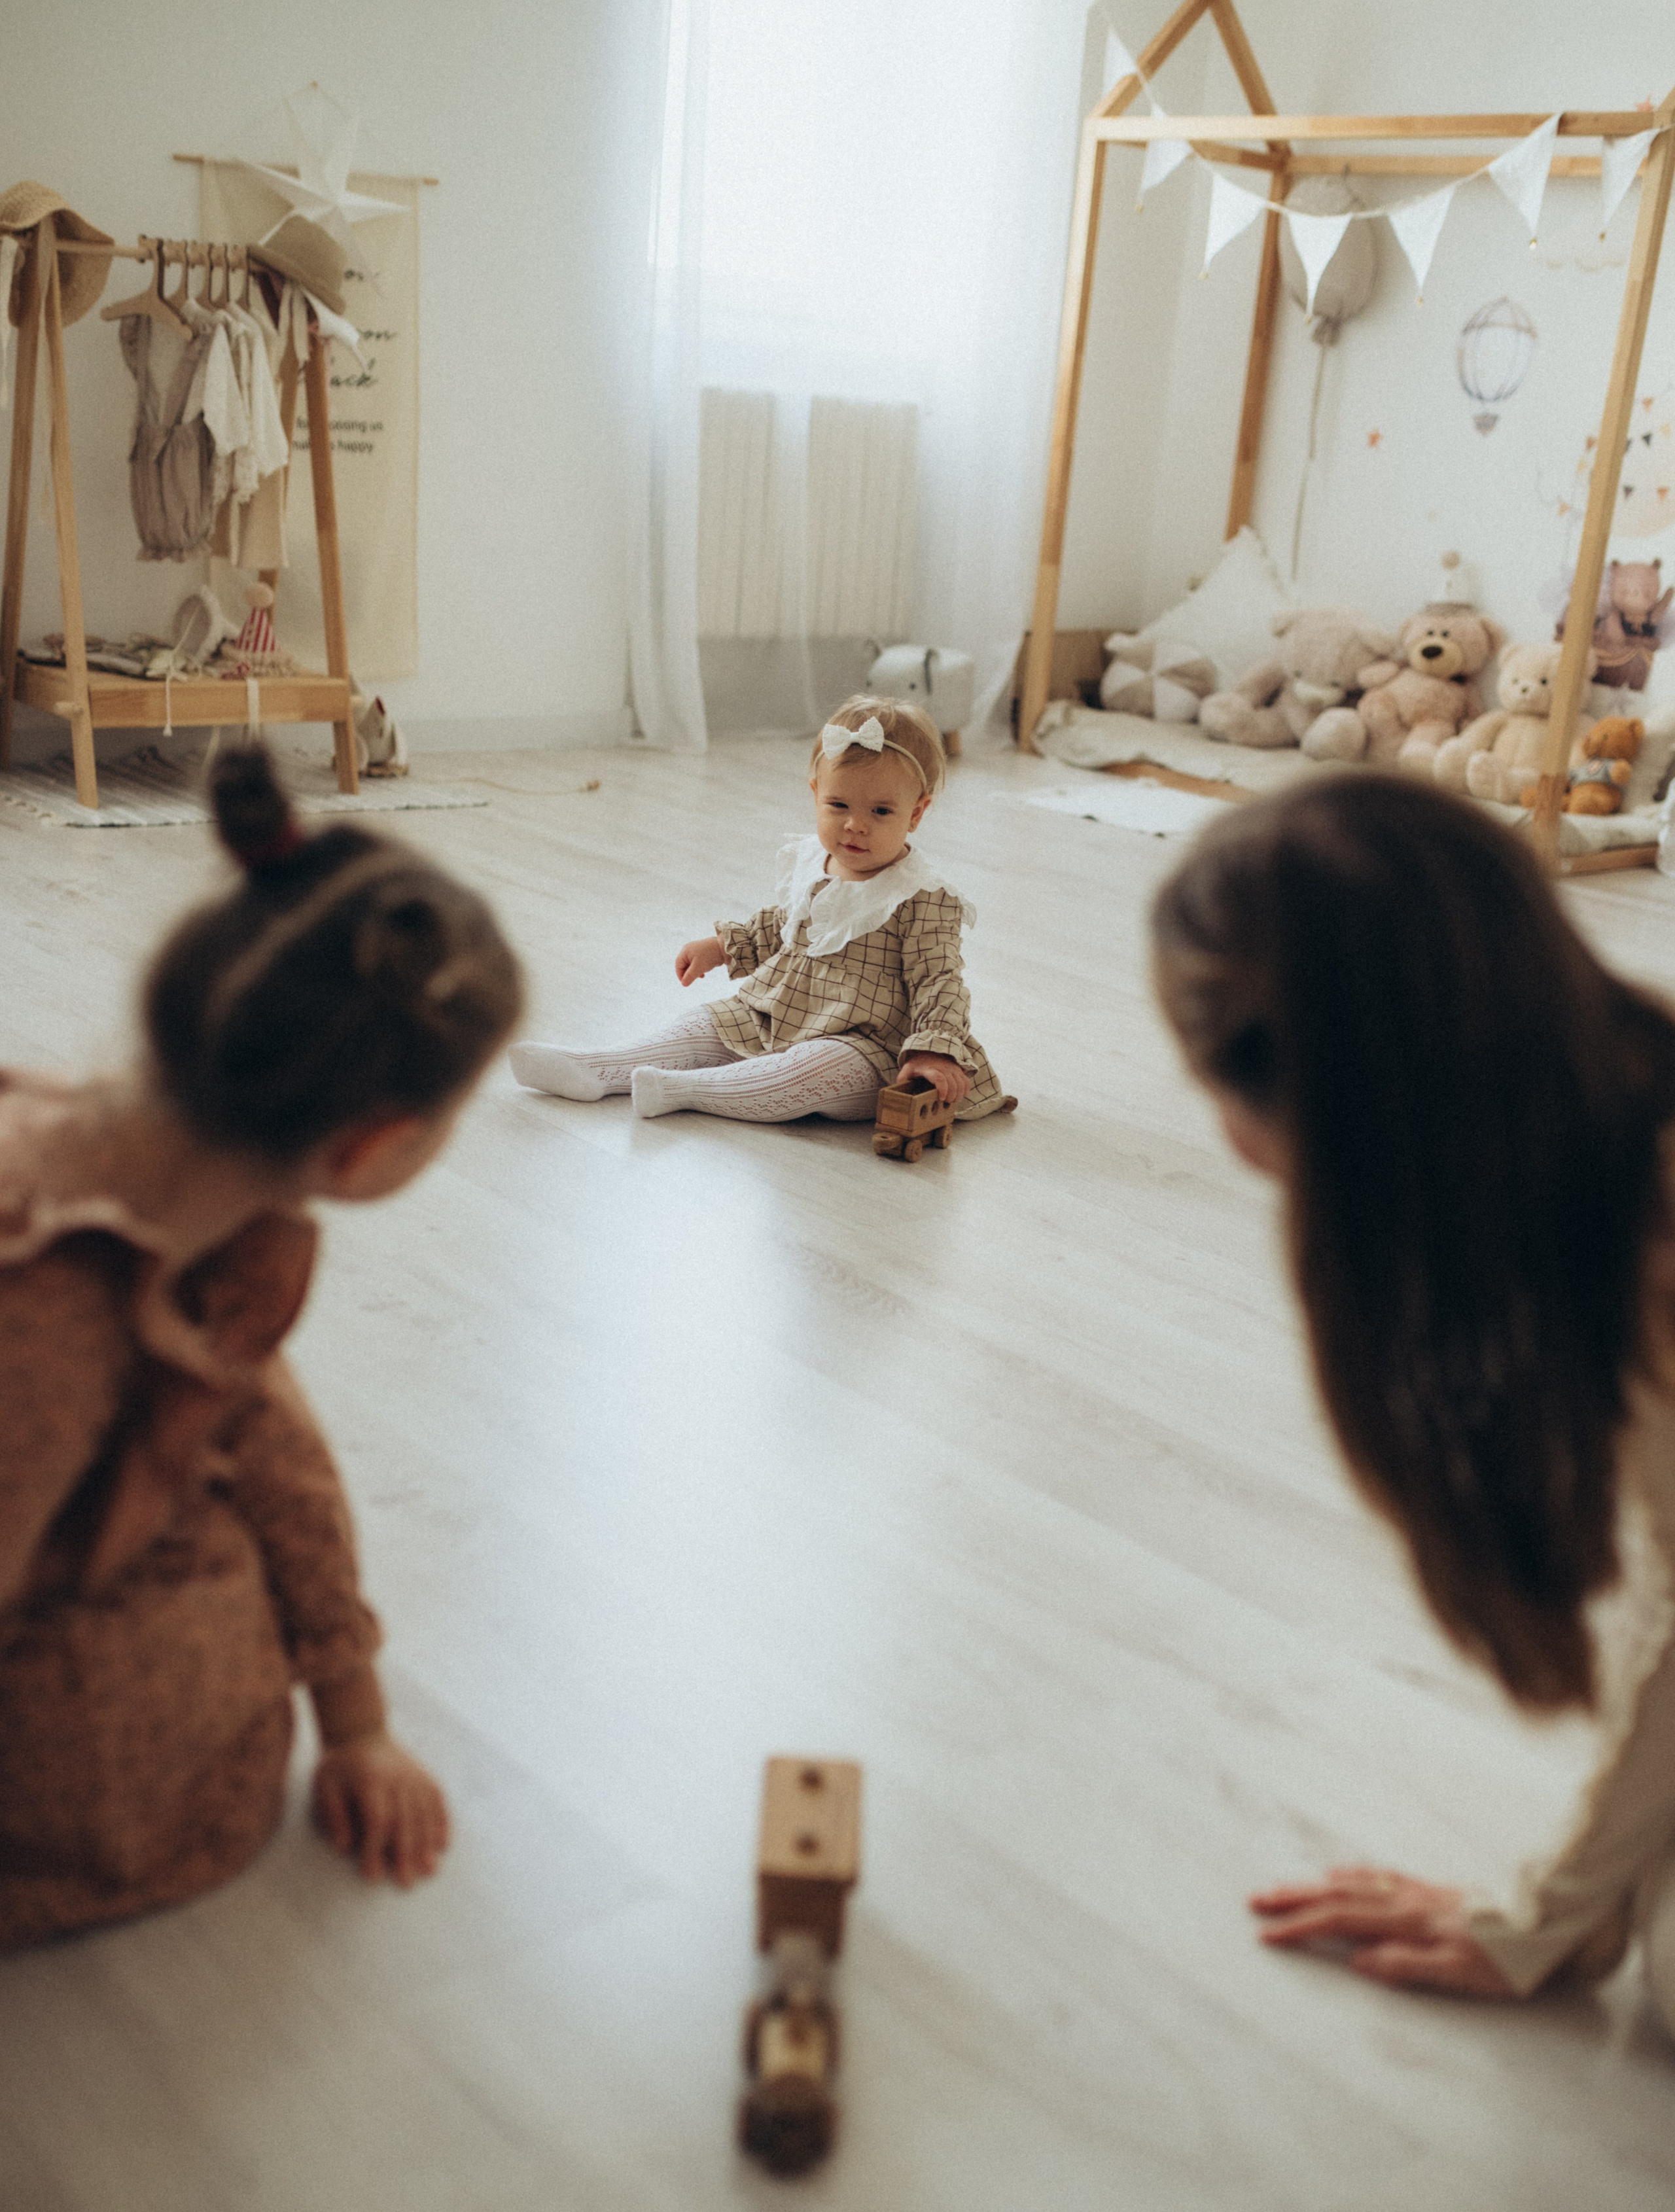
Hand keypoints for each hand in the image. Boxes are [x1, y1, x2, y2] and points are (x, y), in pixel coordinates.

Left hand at [312, 1730, 449, 1886]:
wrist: (361, 1731)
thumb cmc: (340, 1764)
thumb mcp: (325, 1785)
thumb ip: (334, 1815)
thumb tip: (343, 1847)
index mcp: (371, 1781)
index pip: (378, 1820)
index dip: (376, 1849)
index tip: (373, 1875)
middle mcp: (398, 1779)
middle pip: (405, 1821)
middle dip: (406, 1854)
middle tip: (406, 1883)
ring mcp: (414, 1776)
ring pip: (424, 1814)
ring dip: (427, 1843)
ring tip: (429, 1870)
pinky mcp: (424, 1776)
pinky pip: (437, 1801)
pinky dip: (441, 1823)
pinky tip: (442, 1844)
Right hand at [676, 935, 724, 985]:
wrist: (724, 948)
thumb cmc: (709, 956)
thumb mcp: (698, 968)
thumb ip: (689, 977)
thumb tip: (683, 984)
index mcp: (685, 951)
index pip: (678, 965)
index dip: (680, 975)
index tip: (685, 983)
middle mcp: (689, 950)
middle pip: (684, 964)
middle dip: (688, 973)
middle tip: (693, 980)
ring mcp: (696, 951)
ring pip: (691, 964)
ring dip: (694, 972)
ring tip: (701, 976)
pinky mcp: (702, 953)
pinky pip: (697, 962)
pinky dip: (699, 968)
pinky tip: (704, 973)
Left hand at [898, 1051, 971, 1105]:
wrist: (930, 1050)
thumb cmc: (918, 1063)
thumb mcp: (908, 1069)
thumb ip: (902, 1079)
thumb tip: (897, 1091)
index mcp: (929, 1068)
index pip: (939, 1078)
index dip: (943, 1089)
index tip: (941, 1098)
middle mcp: (943, 1067)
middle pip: (952, 1083)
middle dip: (951, 1096)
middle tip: (946, 1102)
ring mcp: (952, 1068)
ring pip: (961, 1083)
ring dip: (959, 1095)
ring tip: (952, 1101)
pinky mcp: (958, 1070)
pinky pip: (966, 1081)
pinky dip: (965, 1090)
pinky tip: (960, 1095)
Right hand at [1249, 1866, 1514, 1997]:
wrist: (1543, 1929)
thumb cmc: (1504, 1963)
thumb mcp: (1460, 1975)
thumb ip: (1406, 1966)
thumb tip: (1358, 1961)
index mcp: (1405, 1923)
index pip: (1340, 1923)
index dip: (1301, 1928)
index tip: (1267, 1934)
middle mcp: (1404, 1901)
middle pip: (1337, 1896)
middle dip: (1293, 1899)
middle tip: (1256, 1901)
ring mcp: (1415, 1891)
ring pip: (1352, 1883)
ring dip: (1313, 1886)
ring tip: (1283, 1888)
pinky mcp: (1428, 1889)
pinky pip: (1377, 1875)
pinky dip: (1349, 1874)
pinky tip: (1339, 1875)